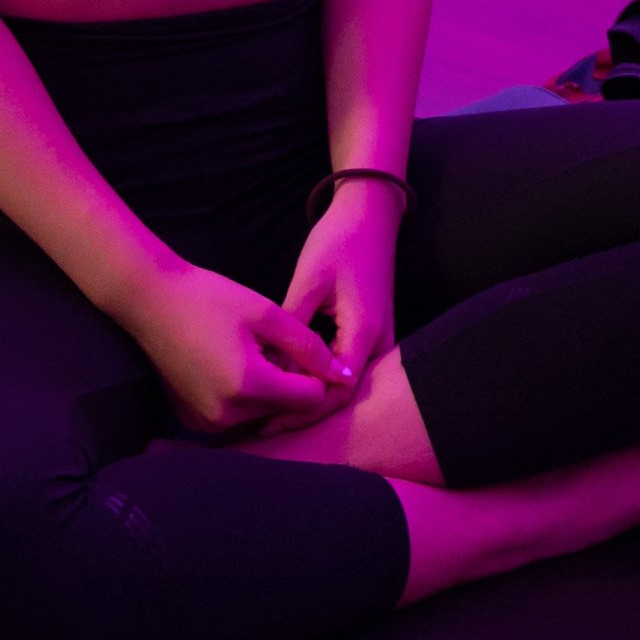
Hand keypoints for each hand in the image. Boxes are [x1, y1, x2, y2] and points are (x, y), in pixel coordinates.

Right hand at [117, 261, 343, 439]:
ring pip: (263, 415)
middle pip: (286, 410)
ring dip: (269, 390)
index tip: (306, 348)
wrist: (150, 301)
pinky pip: (237, 417)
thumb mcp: (266, 314)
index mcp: (248, 387)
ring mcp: (207, 422)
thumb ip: (308, 346)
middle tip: (275, 345)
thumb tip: (343, 375)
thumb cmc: (209, 298)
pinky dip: (245, 397)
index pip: (309, 399)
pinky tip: (232, 364)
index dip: (316, 373)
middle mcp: (226, 415)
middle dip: (291, 382)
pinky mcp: (195, 421)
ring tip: (253, 352)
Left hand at [277, 185, 401, 418]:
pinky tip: (289, 378)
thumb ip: (294, 330)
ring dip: (311, 396)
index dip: (301, 410)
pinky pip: (346, 366)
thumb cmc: (339, 242)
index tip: (265, 421)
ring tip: (268, 408)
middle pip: (343, 393)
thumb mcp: (309, 283)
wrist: (371, 215)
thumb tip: (274, 370)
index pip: (337, 391)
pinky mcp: (370, 331)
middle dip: (304, 411)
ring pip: (345, 382)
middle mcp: (379, 343)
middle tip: (260, 424)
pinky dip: (319, 377)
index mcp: (365, 333)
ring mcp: (379, 338)